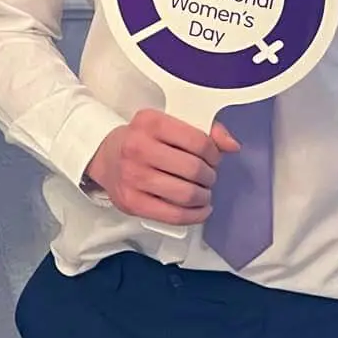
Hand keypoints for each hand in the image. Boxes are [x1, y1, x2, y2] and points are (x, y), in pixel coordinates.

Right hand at [85, 108, 239, 226]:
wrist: (105, 156)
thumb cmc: (143, 140)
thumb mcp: (168, 125)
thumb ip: (203, 130)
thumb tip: (232, 145)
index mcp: (150, 122)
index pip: (198, 141)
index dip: (214, 153)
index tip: (213, 157)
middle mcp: (138, 148)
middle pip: (194, 169)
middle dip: (210, 176)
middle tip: (207, 176)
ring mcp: (132, 177)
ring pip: (186, 194)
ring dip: (204, 196)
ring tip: (203, 192)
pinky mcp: (131, 202)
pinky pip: (174, 215)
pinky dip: (195, 215)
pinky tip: (200, 209)